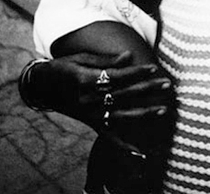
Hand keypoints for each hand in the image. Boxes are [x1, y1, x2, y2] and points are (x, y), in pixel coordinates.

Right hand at [27, 51, 173, 153]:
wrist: (42, 86)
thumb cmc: (64, 67)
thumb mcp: (81, 58)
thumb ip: (106, 59)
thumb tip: (129, 56)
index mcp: (84, 80)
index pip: (116, 77)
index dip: (136, 72)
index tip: (153, 68)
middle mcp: (87, 100)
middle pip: (123, 95)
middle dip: (147, 89)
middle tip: (167, 84)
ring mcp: (88, 114)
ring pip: (120, 115)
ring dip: (144, 113)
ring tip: (164, 109)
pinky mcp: (90, 123)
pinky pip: (109, 136)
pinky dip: (125, 146)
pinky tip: (141, 153)